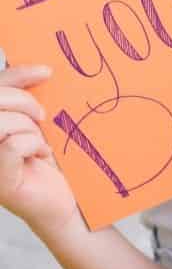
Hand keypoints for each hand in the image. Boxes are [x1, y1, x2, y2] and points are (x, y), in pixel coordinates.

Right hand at [0, 64, 80, 236]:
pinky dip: (34, 145)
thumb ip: (27, 98)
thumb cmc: (51, 159)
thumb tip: (38, 67)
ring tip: (40, 140)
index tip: (46, 71)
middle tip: (45, 116)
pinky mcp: (0, 181)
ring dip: (29, 126)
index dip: (15, 74)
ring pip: (0, 122)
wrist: (68, 200)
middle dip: (24, 101)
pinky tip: (40, 155)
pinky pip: (13, 145)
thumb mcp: (38, 121)